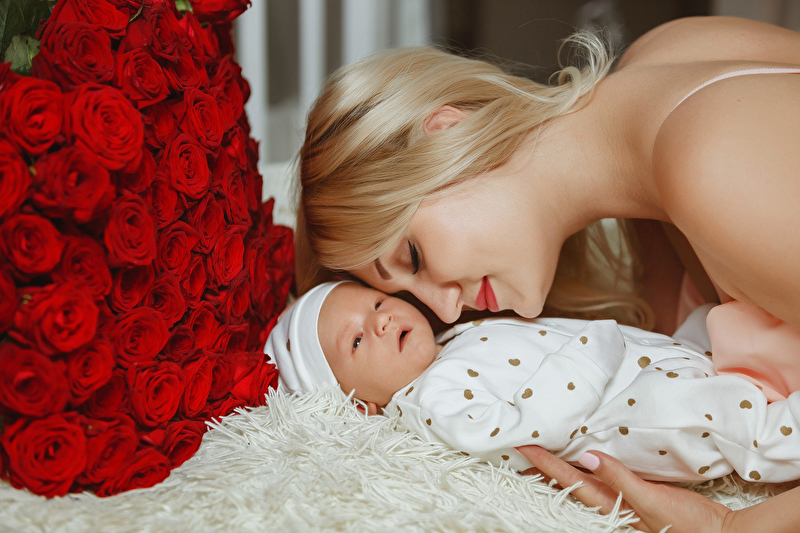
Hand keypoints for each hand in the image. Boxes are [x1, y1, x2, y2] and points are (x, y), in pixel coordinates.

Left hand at [516, 446, 730, 532]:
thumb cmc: (688, 522)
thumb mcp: (653, 499)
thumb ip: (620, 479)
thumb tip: (587, 457)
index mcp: (610, 502)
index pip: (568, 478)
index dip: (544, 461)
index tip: (523, 445)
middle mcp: (611, 502)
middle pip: (568, 482)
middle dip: (543, 466)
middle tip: (521, 450)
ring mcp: (622, 501)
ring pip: (582, 481)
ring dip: (561, 468)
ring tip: (541, 455)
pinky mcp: (636, 497)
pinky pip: (602, 481)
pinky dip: (586, 469)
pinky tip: (584, 462)